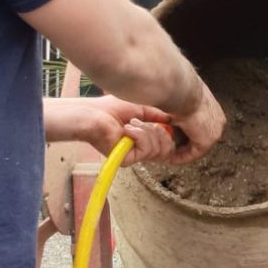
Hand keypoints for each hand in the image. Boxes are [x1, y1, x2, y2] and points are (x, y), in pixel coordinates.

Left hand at [43, 96, 177, 164]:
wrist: (93, 114)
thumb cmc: (112, 108)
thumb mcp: (144, 107)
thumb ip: (160, 115)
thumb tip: (173, 120)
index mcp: (145, 137)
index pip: (168, 144)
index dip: (169, 133)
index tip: (162, 120)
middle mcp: (141, 148)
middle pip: (168, 150)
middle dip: (160, 132)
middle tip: (143, 121)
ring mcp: (135, 155)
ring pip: (159, 150)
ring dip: (147, 132)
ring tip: (131, 123)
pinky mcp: (128, 160)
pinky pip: (147, 150)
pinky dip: (139, 136)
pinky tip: (127, 129)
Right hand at [166, 81, 225, 164]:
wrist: (182, 91)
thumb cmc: (180, 91)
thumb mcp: (183, 100)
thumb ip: (182, 109)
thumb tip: (172, 112)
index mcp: (213, 111)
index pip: (201, 128)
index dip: (186, 136)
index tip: (175, 140)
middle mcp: (218, 122)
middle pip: (199, 139)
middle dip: (185, 146)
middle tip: (171, 150)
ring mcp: (215, 132)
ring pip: (197, 148)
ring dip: (182, 153)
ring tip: (169, 156)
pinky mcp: (207, 140)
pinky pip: (194, 154)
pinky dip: (182, 158)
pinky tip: (170, 158)